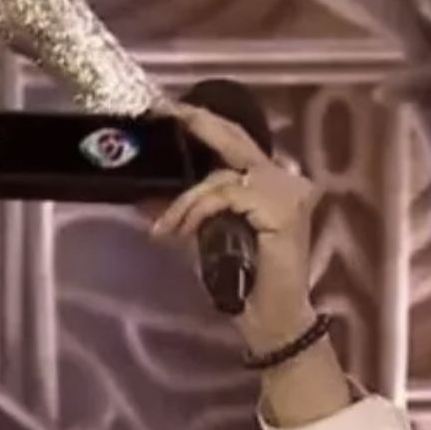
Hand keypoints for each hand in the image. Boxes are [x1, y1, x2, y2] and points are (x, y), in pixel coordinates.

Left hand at [150, 102, 349, 426]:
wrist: (271, 319)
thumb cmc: (242, 282)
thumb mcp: (204, 238)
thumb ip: (184, 212)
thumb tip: (143, 196)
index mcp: (271, 182)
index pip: (236, 143)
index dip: (205, 123)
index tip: (171, 110)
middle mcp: (285, 179)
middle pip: (234, 140)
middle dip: (196, 124)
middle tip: (162, 115)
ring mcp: (287, 193)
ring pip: (222, 176)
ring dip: (185, 201)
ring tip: (166, 228)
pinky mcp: (281, 210)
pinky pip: (226, 196)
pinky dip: (198, 211)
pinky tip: (182, 232)